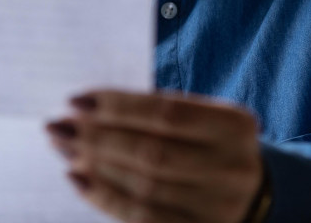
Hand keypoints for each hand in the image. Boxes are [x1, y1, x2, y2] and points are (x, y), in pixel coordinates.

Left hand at [46, 90, 264, 222]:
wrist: (252, 198)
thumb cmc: (209, 147)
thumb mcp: (201, 122)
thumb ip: (156, 115)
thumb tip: (85, 110)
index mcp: (234, 125)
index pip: (166, 111)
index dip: (117, 106)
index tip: (75, 100)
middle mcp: (232, 167)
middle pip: (151, 152)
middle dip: (97, 138)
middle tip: (57, 126)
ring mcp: (219, 207)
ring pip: (144, 187)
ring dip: (95, 166)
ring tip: (64, 149)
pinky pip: (144, 217)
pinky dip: (105, 198)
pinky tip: (79, 180)